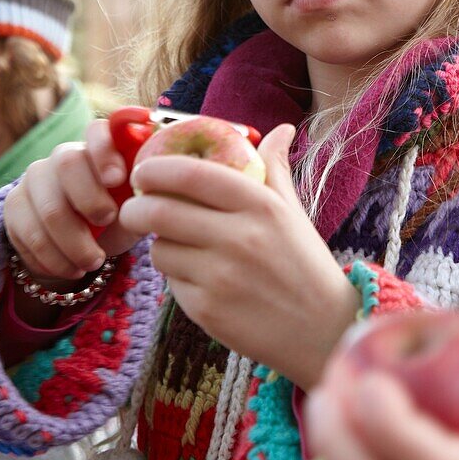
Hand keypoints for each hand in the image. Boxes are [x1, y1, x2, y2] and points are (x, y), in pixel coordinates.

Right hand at [4, 118, 140, 282]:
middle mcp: (63, 156)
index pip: (97, 130)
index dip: (105, 151)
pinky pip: (30, 234)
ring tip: (94, 261)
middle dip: (90, 199)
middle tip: (107, 223)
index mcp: (98, 148)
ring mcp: (35, 178)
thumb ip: (143, 196)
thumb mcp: (134, 209)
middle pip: (67, 164)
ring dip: (74, 243)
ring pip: (49, 208)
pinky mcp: (14, 205)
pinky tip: (71, 269)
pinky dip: (54, 259)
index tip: (118, 179)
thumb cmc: (115, 220)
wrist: (78, 247)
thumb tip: (155, 193)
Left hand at [119, 123, 358, 389]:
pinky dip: (176, 277)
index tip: (144, 170)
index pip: (191, 174)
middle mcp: (239, 237)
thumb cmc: (305, 264)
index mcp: (260, 205)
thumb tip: (282, 129)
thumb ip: (276, 168)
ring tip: (178, 245)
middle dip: (135, 207)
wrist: (324, 330)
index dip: (156, 168)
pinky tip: (197, 277)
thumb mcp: (292, 211)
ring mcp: (221, 276)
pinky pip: (171, 283)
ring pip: (159, 249)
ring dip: (159, 244)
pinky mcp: (208, 310)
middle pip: (159, 211)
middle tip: (134, 208)